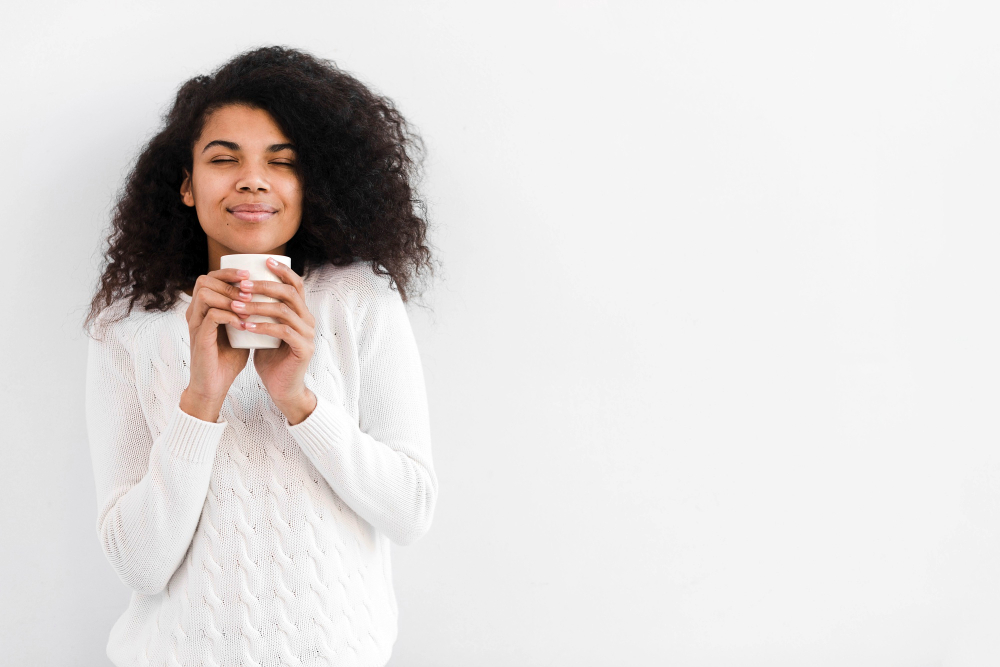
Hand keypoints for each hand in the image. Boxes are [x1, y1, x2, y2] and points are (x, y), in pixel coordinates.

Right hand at [180, 268, 252, 421]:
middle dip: (230, 282)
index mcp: (203, 308)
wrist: (215, 385)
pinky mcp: (199, 338)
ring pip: (205, 294)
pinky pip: (212, 315)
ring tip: (247, 306)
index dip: (229, 272)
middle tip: (249, 290)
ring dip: (229, 297)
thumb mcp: (239, 329)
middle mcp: (195, 313)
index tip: (250, 274)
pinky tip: (243, 323)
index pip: (210, 277)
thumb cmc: (228, 357)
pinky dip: (230, 316)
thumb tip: (270, 296)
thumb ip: (247, 312)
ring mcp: (195, 324)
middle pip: (204, 280)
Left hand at [233, 257, 317, 424]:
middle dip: (264, 286)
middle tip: (241, 286)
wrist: (282, 388)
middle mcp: (308, 320)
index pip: (296, 284)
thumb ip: (261, 312)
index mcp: (301, 312)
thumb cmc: (270, 357)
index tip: (264, 260)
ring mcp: (308, 334)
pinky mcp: (304, 349)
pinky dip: (263, 327)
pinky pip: (284, 332)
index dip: (282, 270)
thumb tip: (240, 289)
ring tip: (237, 306)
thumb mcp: (265, 329)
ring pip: (284, 311)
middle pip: (290, 293)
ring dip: (258, 306)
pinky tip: (246, 326)